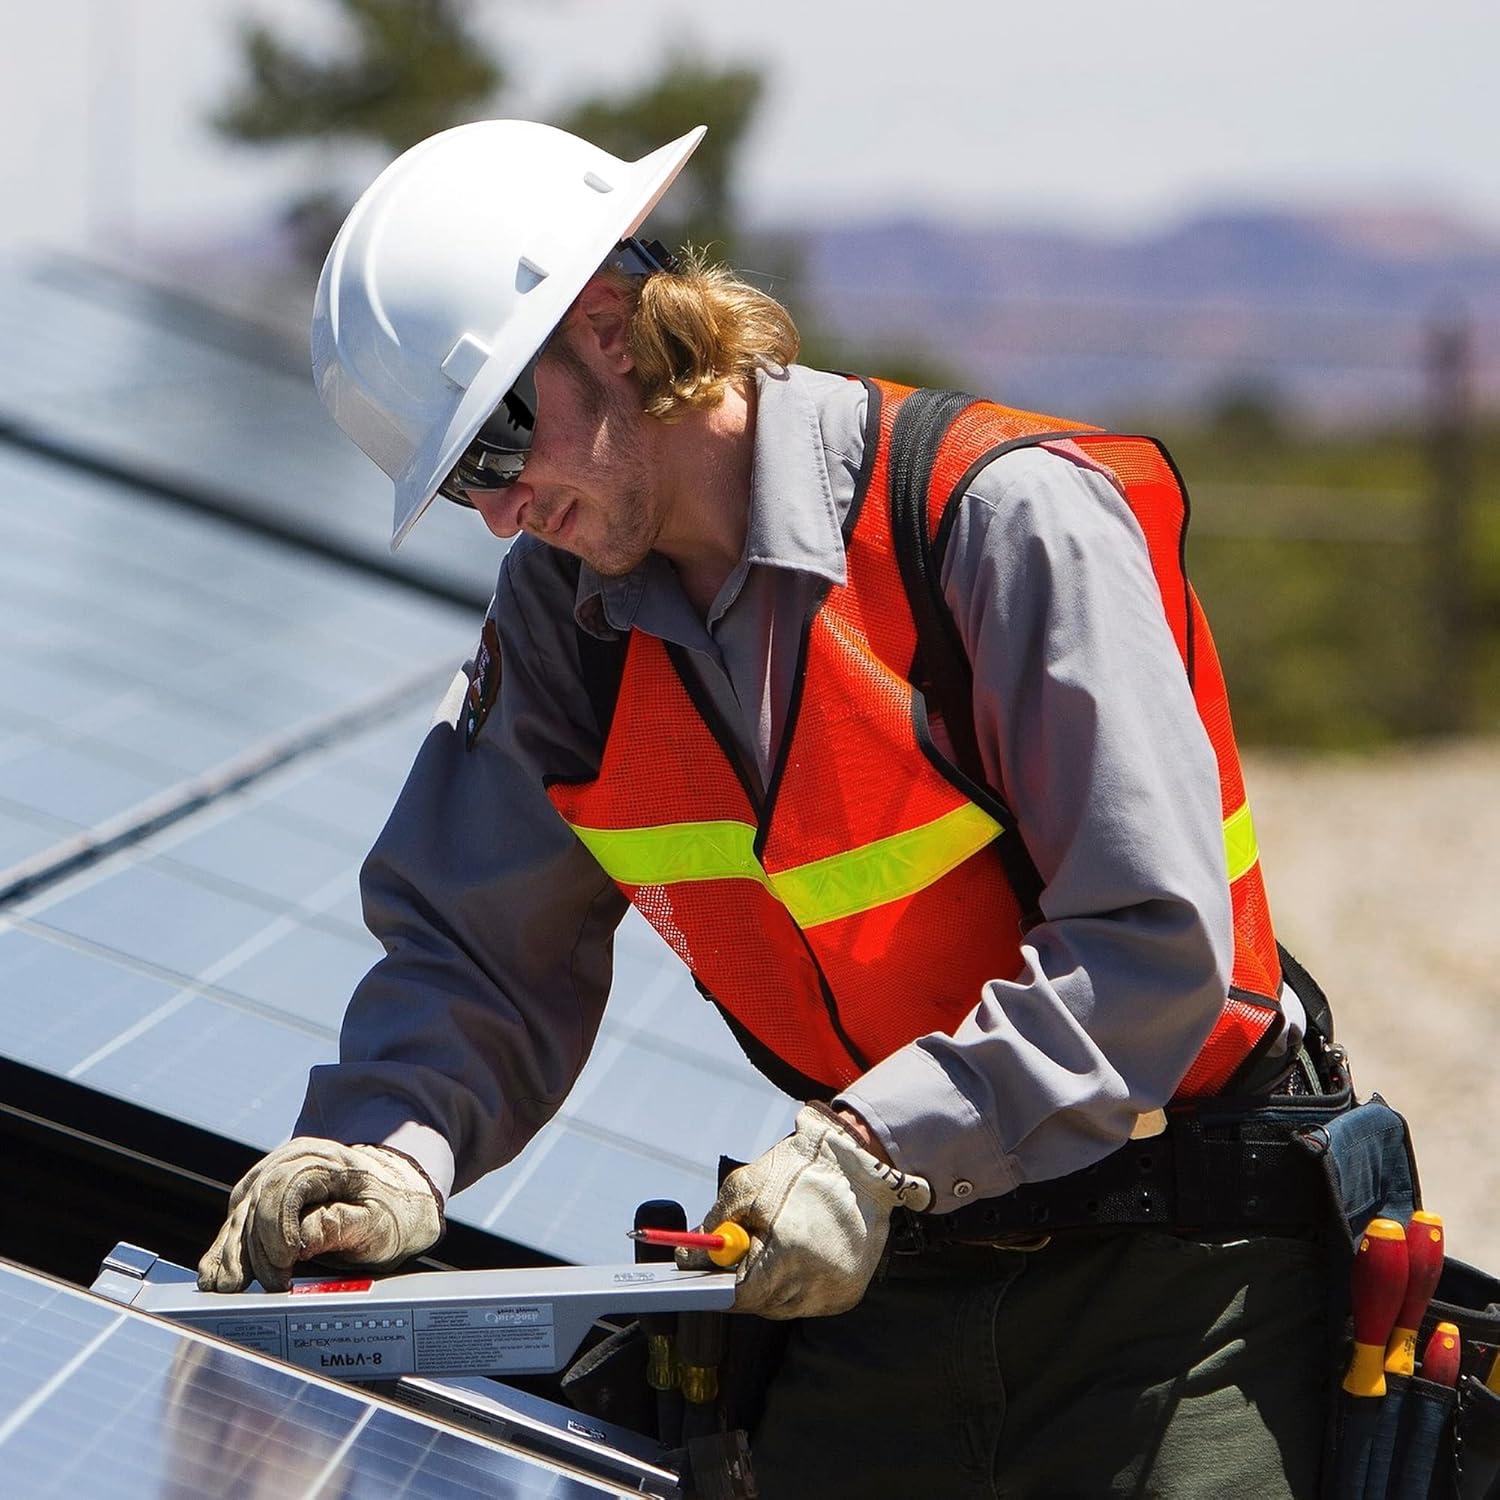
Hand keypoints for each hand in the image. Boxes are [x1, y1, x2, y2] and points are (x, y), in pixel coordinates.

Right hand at [197, 1138, 443, 1292]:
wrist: (397, 1198)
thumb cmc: (393, 1211)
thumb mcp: (380, 1222)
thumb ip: (342, 1226)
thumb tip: (302, 1239)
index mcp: (325, 1159)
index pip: (283, 1188)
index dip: (277, 1229)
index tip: (286, 1266)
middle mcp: (293, 1158)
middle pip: (257, 1202)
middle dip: (257, 1250)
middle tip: (270, 1288)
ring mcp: (275, 1173)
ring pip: (241, 1212)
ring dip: (233, 1254)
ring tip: (230, 1290)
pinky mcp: (263, 1194)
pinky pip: (237, 1219)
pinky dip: (226, 1249)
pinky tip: (215, 1276)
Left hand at [677, 1102, 930, 1318]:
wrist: (857, 1160)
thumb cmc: (799, 1169)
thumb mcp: (745, 1187)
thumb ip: (714, 1227)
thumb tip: (690, 1258)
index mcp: (790, 1254)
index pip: (741, 1296)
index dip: (719, 1286)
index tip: (706, 1275)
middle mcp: (818, 1281)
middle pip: (762, 1305)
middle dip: (744, 1284)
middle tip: (732, 1261)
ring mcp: (837, 1290)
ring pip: (786, 1305)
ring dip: (771, 1284)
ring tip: (774, 1245)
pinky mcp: (850, 1293)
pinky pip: (810, 1301)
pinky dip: (797, 1283)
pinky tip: (801, 1252)